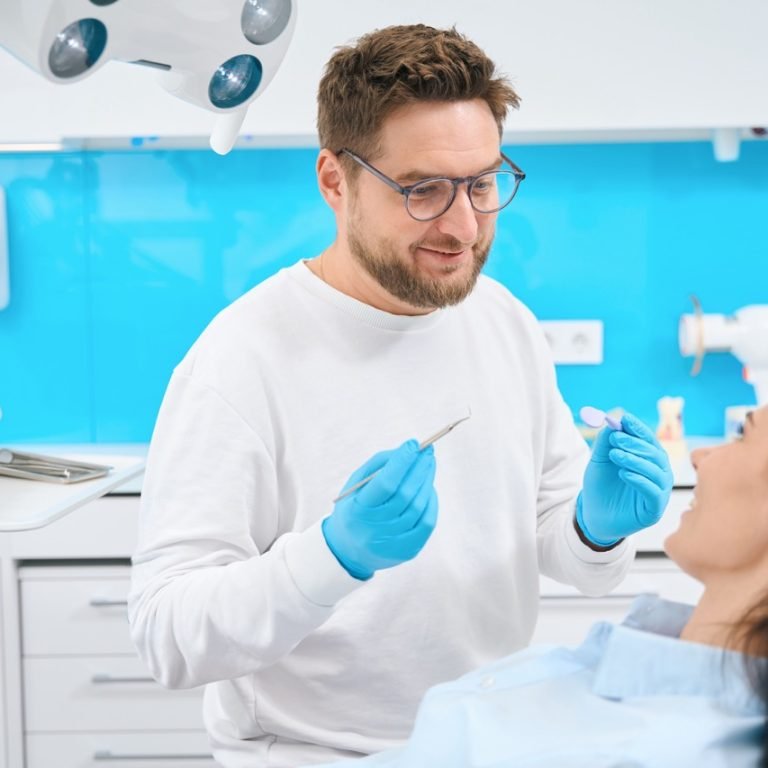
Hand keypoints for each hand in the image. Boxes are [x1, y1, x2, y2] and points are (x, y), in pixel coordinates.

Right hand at [322, 439, 437, 579]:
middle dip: (419, 468)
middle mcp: (374, 530)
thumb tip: (410, 451)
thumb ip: (380, 464)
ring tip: (428, 464)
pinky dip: (431, 501)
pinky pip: (427, 522)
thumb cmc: (355, 507)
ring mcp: (392, 543)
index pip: (385, 484)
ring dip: (427, 481)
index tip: (413, 444)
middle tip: (428, 451)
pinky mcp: (408, 551)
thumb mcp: (356, 484)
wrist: (349, 550)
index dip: (402, 462)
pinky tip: (428, 488)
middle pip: (406, 494)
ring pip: (419, 506)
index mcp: (357, 511)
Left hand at [576, 413, 672, 546]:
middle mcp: (658, 474)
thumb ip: (606, 442)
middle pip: (655, 455)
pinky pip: (653, 493)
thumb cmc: (600, 486)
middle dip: (635, 444)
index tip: (625, 419)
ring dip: (635, 460)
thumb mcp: (600, 461)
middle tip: (616, 438)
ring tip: (615, 455)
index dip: (639, 429)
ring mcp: (659, 493)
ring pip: (656, 472)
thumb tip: (612, 422)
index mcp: (649, 460)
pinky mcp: (654, 510)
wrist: (593, 515)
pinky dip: (640, 481)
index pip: (649, 441)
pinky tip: (624, 474)